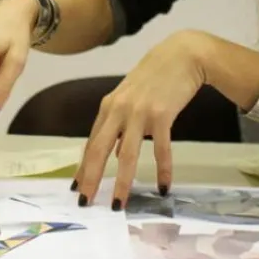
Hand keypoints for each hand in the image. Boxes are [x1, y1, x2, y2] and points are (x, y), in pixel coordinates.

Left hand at [73, 30, 210, 209]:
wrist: (182, 54)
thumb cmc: (155, 75)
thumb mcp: (130, 95)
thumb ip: (121, 121)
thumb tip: (117, 150)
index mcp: (109, 106)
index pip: (91, 142)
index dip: (83, 166)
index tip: (76, 187)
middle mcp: (119, 110)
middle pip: (99, 150)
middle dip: (91, 179)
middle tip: (85, 202)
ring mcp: (139, 112)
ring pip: (126, 155)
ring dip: (121, 182)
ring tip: (118, 204)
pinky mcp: (162, 115)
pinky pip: (160, 149)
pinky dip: (162, 169)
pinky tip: (163, 186)